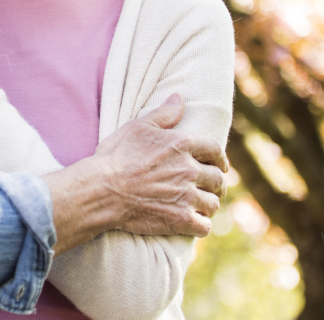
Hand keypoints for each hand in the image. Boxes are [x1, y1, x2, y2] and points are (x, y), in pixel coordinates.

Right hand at [95, 94, 227, 237]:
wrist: (103, 189)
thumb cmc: (117, 156)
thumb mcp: (138, 127)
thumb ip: (163, 114)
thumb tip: (180, 97)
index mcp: (182, 144)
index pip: (215, 149)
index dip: (220, 157)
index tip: (220, 164)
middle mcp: (189, 170)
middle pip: (217, 179)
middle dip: (216, 183)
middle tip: (211, 187)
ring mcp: (187, 196)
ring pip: (212, 203)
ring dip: (208, 204)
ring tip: (201, 205)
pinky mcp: (181, 219)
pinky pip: (204, 225)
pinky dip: (201, 224)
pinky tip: (194, 222)